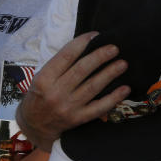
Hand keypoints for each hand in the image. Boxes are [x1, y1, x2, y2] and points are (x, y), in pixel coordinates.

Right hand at [17, 32, 129, 150]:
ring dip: (110, 73)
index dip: (82, 43)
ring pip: (93, 87)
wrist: (35, 125)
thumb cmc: (39, 95)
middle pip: (82, 70)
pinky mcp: (78, 119)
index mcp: (45, 78)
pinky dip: (113, 98)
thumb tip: (86, 46)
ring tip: (122, 64)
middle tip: (114, 48)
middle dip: (100, 57)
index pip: (66, 56)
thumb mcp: (41, 77)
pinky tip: (125, 88)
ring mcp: (68, 107)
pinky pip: (99, 107)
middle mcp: (56, 92)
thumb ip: (60, 64)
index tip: (96, 35)